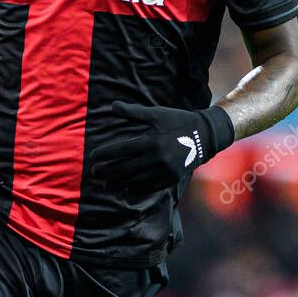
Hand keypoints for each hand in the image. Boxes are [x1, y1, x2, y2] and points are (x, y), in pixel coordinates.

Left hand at [89, 101, 233, 192]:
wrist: (204, 136)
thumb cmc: (177, 121)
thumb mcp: (155, 114)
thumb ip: (132, 112)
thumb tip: (112, 106)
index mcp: (150, 141)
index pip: (121, 150)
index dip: (105, 154)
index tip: (93, 155)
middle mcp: (156, 159)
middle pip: (125, 168)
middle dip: (107, 171)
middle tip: (94, 172)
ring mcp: (164, 171)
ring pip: (135, 181)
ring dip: (118, 183)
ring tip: (105, 183)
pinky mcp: (171, 179)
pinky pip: (150, 188)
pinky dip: (135, 190)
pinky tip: (125, 190)